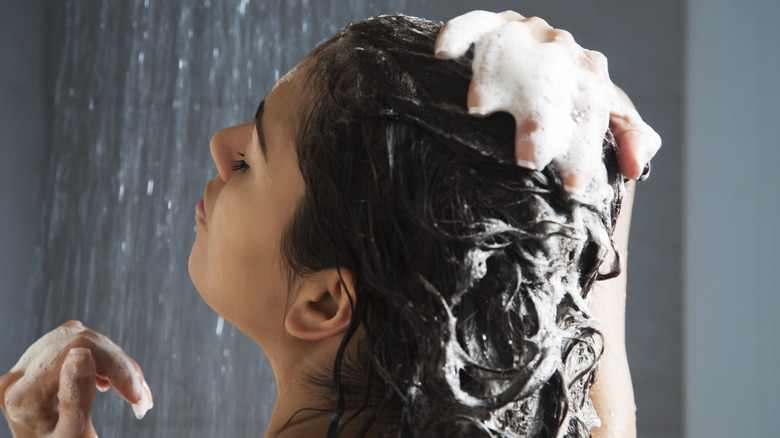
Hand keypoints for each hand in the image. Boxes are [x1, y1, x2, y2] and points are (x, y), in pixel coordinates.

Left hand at [0, 321, 152, 437]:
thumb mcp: (74, 435)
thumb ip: (76, 397)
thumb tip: (82, 352)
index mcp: (21, 395)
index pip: (74, 351)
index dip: (114, 365)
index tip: (136, 396)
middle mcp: (17, 377)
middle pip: (78, 341)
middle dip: (118, 365)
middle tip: (139, 397)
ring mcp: (25, 370)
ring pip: (80, 340)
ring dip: (114, 363)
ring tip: (129, 393)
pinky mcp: (38, 369)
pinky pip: (74, 347)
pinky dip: (100, 363)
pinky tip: (106, 384)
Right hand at [435, 10, 660, 190]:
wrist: (550, 66)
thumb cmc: (574, 107)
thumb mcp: (607, 123)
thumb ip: (631, 138)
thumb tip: (633, 166)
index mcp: (592, 75)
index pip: (592, 111)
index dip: (583, 148)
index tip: (571, 185)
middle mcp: (561, 50)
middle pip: (552, 80)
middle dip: (540, 118)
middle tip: (530, 158)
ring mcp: (526, 35)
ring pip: (511, 48)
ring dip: (493, 76)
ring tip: (480, 109)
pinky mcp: (492, 25)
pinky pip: (475, 23)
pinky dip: (459, 33)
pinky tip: (444, 52)